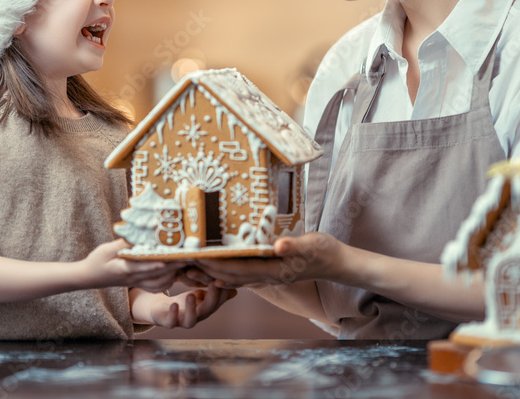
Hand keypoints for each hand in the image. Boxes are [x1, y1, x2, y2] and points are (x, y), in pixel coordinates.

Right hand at [83, 239, 185, 291]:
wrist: (89, 277)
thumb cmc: (97, 260)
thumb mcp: (107, 249)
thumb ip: (123, 243)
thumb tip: (140, 234)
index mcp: (123, 269)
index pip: (140, 267)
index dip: (153, 264)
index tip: (166, 259)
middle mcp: (132, 278)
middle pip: (155, 275)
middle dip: (172, 267)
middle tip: (188, 257)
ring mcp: (136, 283)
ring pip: (158, 284)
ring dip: (172, 275)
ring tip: (186, 263)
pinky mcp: (138, 284)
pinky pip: (155, 287)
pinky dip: (167, 281)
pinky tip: (175, 272)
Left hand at [149, 285, 236, 327]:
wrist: (162, 310)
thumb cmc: (185, 301)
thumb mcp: (202, 294)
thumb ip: (215, 291)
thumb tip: (236, 288)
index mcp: (206, 309)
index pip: (218, 300)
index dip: (223, 291)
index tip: (226, 278)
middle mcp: (196, 317)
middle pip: (208, 310)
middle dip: (212, 297)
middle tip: (214, 283)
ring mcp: (182, 321)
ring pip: (190, 321)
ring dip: (192, 309)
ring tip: (191, 295)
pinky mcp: (167, 322)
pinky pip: (171, 322)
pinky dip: (173, 315)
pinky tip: (174, 305)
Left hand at [195, 232, 344, 287]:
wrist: (337, 263)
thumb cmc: (325, 251)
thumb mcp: (312, 244)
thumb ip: (294, 246)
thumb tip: (278, 246)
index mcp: (273, 270)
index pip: (237, 269)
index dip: (215, 264)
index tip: (195, 257)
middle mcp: (267, 276)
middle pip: (229, 275)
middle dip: (206, 269)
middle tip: (183, 259)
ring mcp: (268, 275)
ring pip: (234, 276)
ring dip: (213, 271)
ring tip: (192, 263)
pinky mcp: (270, 270)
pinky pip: (243, 273)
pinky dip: (226, 270)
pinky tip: (215, 266)